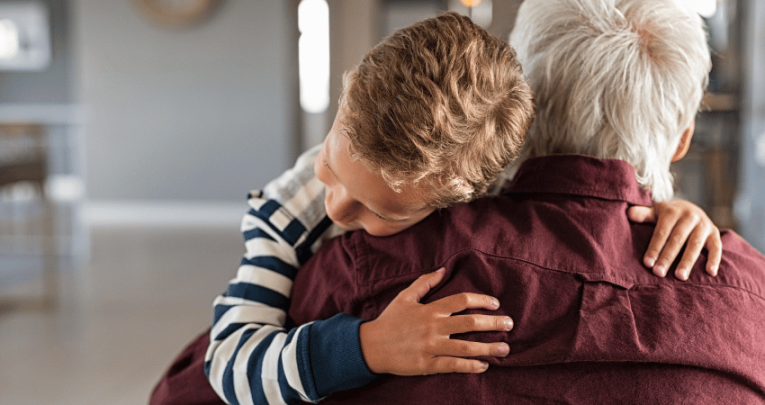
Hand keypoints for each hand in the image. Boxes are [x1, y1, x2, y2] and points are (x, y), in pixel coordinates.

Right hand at [358, 268, 512, 374]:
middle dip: (494, 323)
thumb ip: (425, 282)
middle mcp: (433, 327)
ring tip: (505, 349)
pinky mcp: (427, 365)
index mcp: (430, 309)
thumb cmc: (390, 320)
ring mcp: (431, 347)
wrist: (371, 346)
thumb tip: (443, 270)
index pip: (462, 300)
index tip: (495, 304)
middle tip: (510, 324)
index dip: (481, 301)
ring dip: (489, 348)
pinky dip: (471, 366)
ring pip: (466, 347)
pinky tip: (484, 366)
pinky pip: (454, 366)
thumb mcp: (405, 297)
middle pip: (470, 323)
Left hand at [628, 200, 721, 279]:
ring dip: (688, 261)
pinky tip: (710, 273)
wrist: (690, 208)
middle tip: (659, 273)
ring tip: (680, 277)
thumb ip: (643, 214)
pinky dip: (715, 259)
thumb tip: (629, 213)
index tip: (647, 264)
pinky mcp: (714, 233)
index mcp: (672, 211)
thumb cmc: (667, 216)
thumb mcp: (655, 212)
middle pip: (677, 240)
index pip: (661, 232)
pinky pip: (717, 246)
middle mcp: (689, 216)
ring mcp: (704, 224)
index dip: (654, 248)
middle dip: (667, 257)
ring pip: (695, 244)